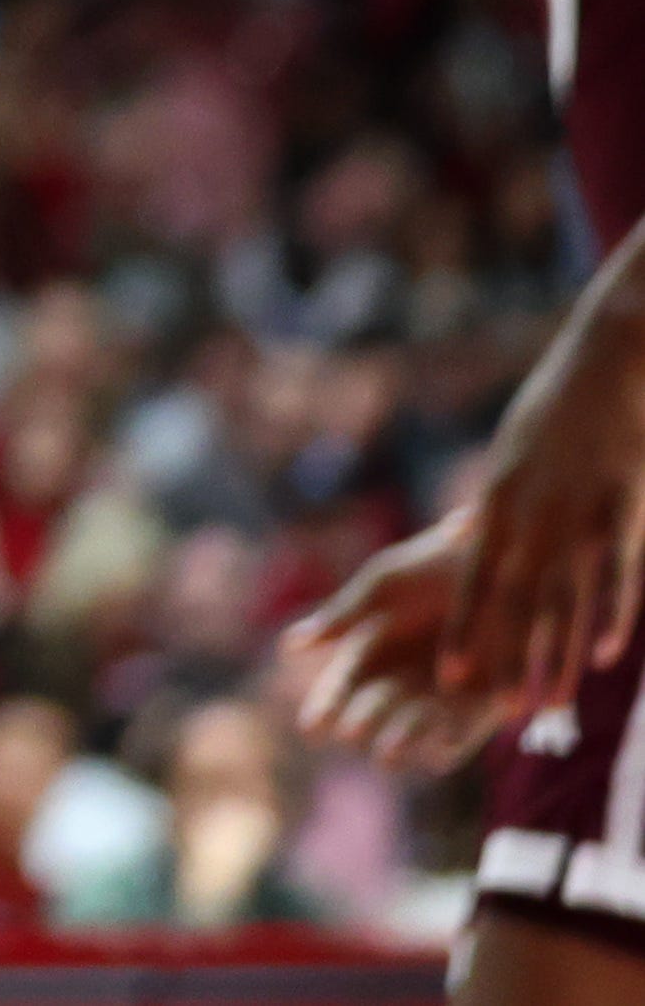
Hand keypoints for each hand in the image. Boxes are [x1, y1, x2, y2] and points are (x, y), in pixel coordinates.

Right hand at [285, 513, 503, 770]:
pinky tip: (440, 752)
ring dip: (403, 740)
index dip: (327, 706)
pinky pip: (468, 729)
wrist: (498, 560)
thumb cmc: (430, 568)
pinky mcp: (486, 700)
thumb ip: (343, 616)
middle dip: (364, 722)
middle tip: (350, 733)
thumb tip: (289, 647)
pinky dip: (454, 743)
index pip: (342, 685)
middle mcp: (404, 678)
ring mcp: (443, 692)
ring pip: (418, 726)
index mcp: (372, 651)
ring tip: (387, 753)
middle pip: (377, 708)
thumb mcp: (381, 587)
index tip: (311, 728)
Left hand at [440, 315, 644, 725]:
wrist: (608, 363)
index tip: (454, 679)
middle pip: (520, 605)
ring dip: (557, 656)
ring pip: (567, 604)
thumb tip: (473, 535)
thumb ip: (499, 507)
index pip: (477, 583)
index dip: (468, 633)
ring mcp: (583, 518)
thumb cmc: (556, 411)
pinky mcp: (625, 515)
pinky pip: (615, 579)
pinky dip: (607, 619)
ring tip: (549, 705)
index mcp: (500, 502)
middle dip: (510, 661)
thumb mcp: (514, 459)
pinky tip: (599, 657)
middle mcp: (537, 516)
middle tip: (502, 715)